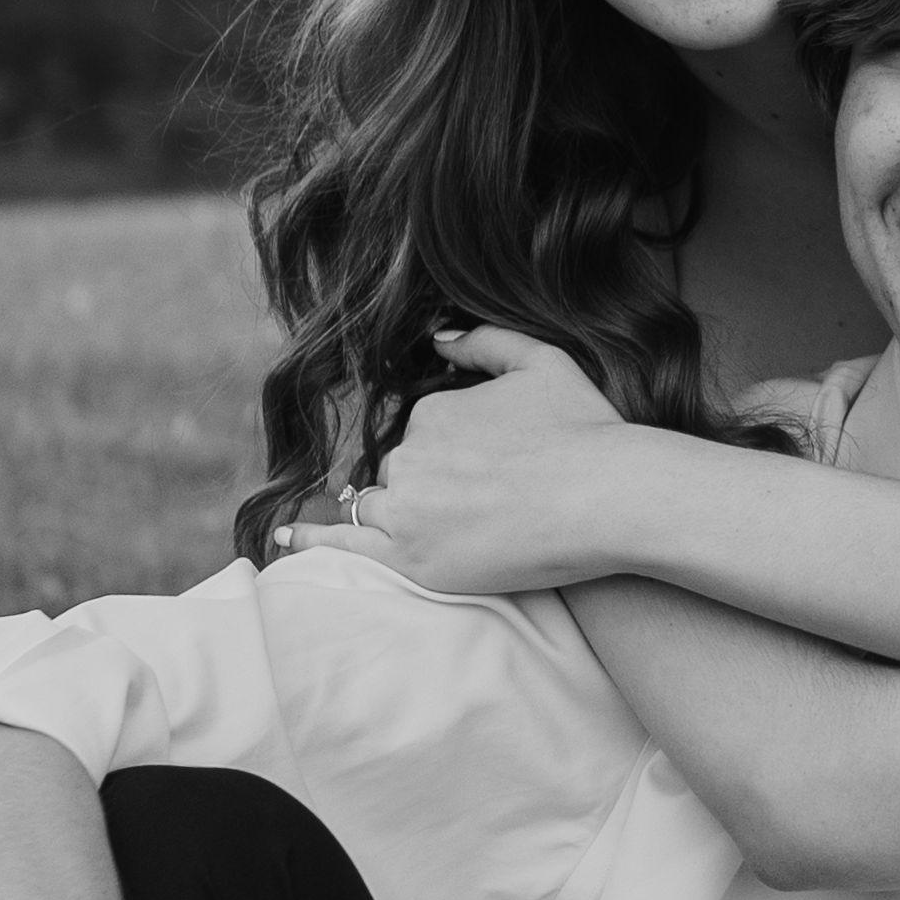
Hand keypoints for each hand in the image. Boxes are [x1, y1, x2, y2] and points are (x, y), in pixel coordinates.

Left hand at [281, 326, 638, 597]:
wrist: (612, 498)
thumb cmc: (587, 431)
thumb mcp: (541, 361)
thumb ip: (483, 341)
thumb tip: (433, 339)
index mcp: (432, 410)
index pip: (422, 435)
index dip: (456, 456)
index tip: (494, 473)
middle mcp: (409, 457)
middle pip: (399, 474)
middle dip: (430, 488)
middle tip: (487, 506)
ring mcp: (407, 511)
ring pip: (377, 508)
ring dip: (393, 515)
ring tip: (430, 528)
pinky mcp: (413, 561)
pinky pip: (347, 547)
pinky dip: (312, 538)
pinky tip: (287, 538)